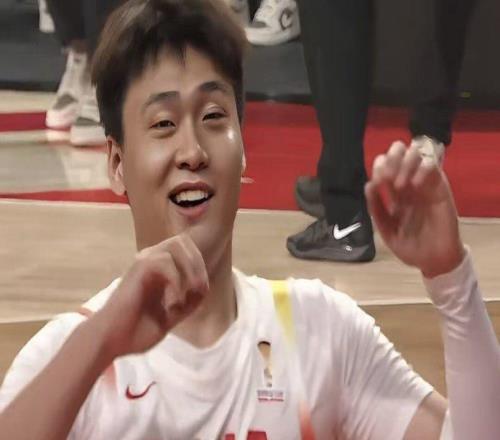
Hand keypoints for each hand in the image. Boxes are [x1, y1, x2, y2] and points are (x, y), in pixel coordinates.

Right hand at [92, 234, 208, 359]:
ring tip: (190, 294)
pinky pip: (166, 261)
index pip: (187, 250)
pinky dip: (176, 281)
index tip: (201, 291)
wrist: (110, 342)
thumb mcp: (170, 317)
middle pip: (184, 240)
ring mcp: (144, 261)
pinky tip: (174, 303)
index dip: (199, 266)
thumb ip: (187, 303)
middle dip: (197, 263)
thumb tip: (204, 288)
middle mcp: (150, 260)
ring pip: (177, 245)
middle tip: (198, 289)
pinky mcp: (138, 267)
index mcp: (158, 270)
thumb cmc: (135, 332)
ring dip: (190, 270)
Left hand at [365, 141, 464, 277]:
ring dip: (404, 164)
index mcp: (393, 193)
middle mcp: (408, 184)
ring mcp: (424, 184)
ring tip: (398, 186)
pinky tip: (414, 186)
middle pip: (399, 152)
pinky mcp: (440, 188)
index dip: (379, 166)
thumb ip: (376, 209)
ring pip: (416, 154)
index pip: (384, 164)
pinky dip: (422, 170)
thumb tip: (369, 185)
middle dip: (391, 158)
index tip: (377, 182)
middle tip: (386, 178)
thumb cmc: (409, 246)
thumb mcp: (386, 230)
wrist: (432, 261)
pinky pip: (433, 166)